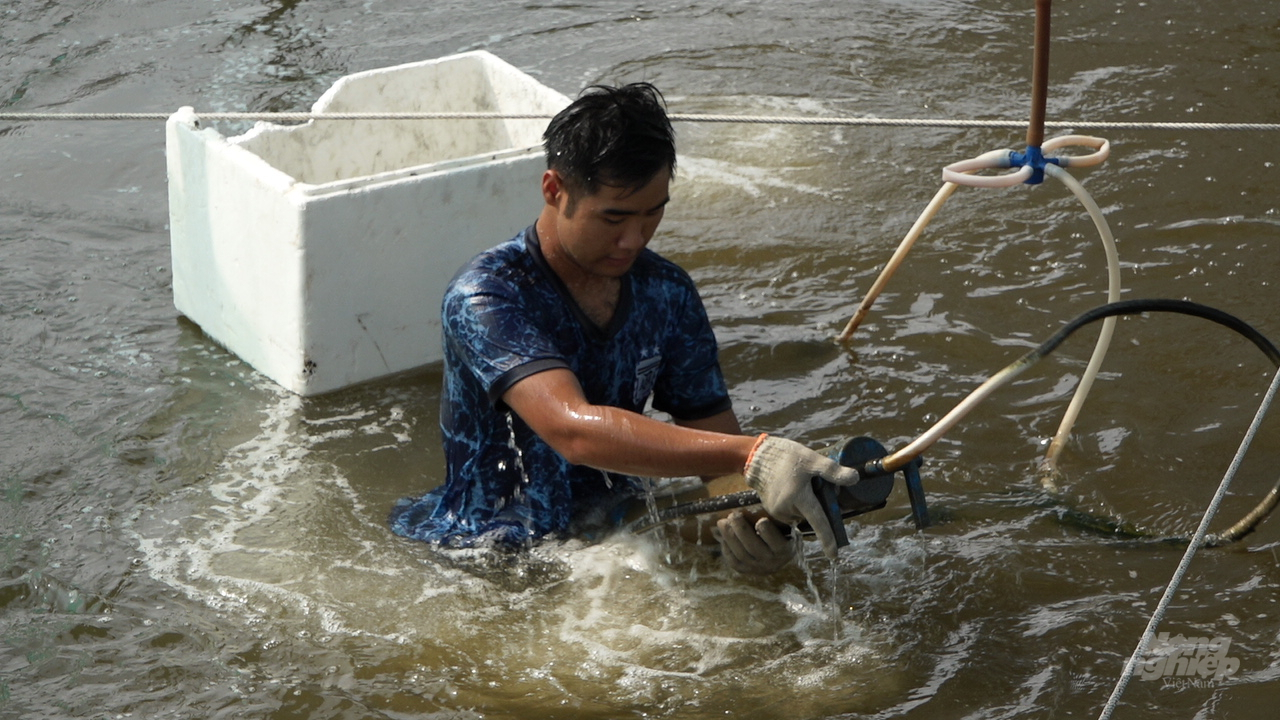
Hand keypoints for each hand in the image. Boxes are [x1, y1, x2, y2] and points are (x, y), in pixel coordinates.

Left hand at [714, 511, 796, 574]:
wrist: (778, 555)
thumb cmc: (780, 531)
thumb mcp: (783, 525)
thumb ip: (775, 515)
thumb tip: (762, 493)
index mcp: (785, 550)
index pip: (776, 541)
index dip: (766, 531)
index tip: (761, 520)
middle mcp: (772, 562)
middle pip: (753, 546)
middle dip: (741, 529)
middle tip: (734, 515)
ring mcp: (758, 568)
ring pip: (741, 554)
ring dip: (729, 536)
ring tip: (723, 522)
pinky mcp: (746, 570)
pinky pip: (733, 561)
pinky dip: (726, 547)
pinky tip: (724, 536)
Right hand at [743, 434, 859, 557]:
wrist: (758, 457)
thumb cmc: (786, 457)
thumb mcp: (811, 459)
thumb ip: (832, 471)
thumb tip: (855, 478)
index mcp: (799, 497)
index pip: (818, 522)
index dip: (827, 539)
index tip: (833, 556)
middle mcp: (787, 508)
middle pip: (812, 515)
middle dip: (818, 505)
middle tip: (814, 483)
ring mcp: (778, 511)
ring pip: (802, 513)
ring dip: (806, 504)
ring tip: (799, 483)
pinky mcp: (771, 510)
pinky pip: (791, 511)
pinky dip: (796, 504)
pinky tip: (791, 488)